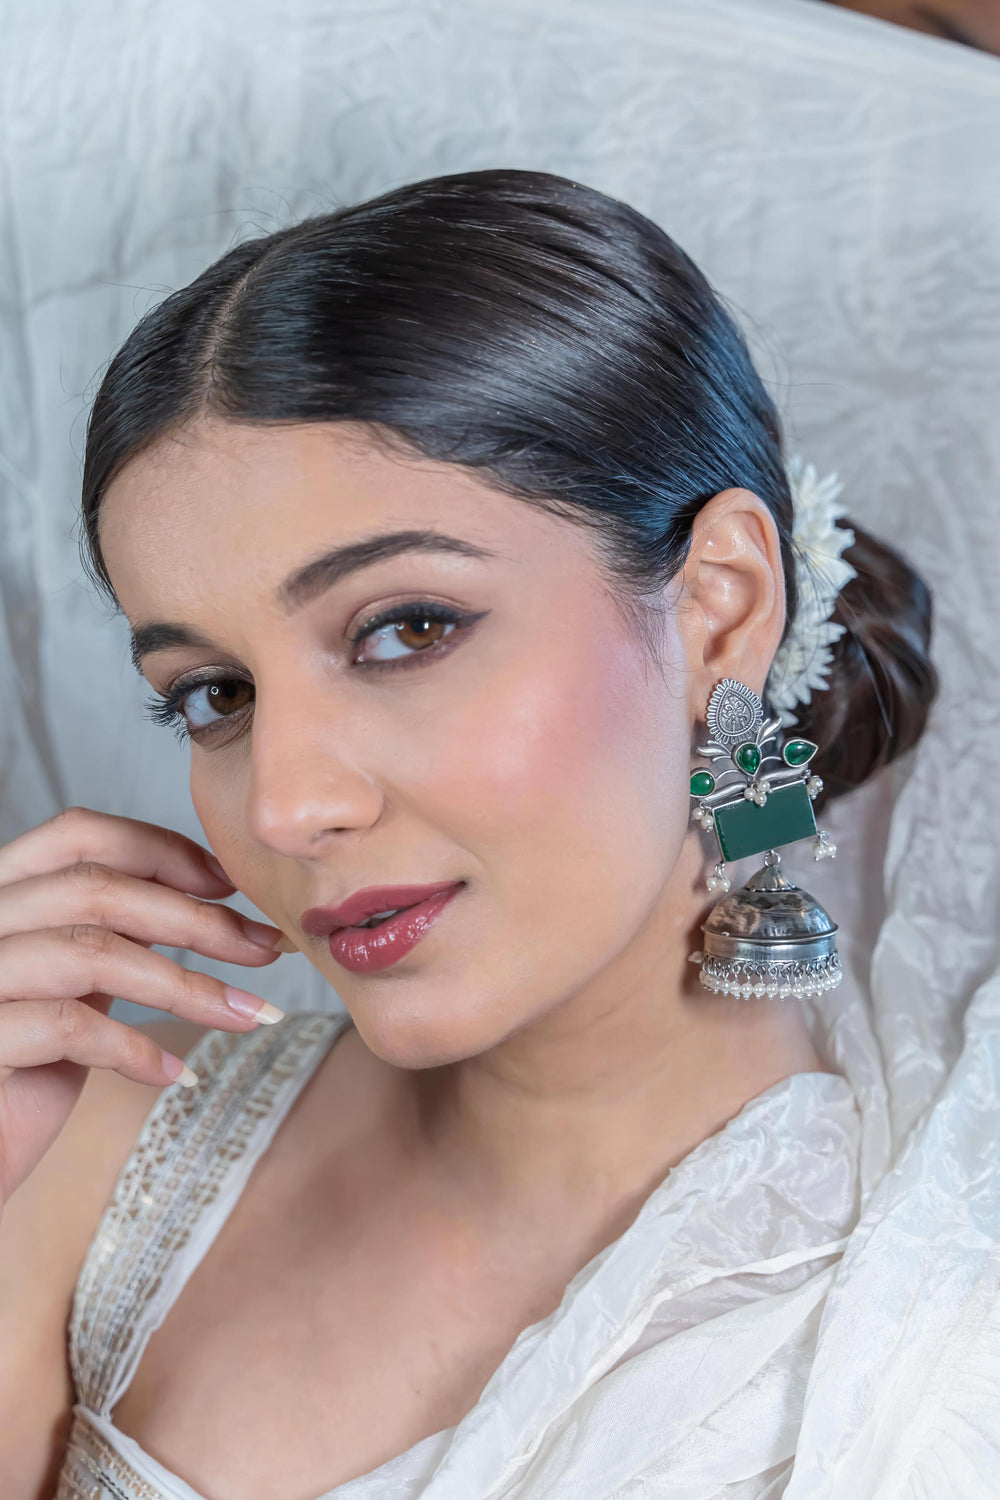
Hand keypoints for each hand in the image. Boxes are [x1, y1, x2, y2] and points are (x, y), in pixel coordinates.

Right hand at [0, 807, 288, 1209]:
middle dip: (197, 918)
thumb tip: (204, 900)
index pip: (78, 835)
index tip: (229, 884)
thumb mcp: (64, 988)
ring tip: (250, 1016)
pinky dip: (136, 1049)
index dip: (161, 851)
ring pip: (93, 952)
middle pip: (98, 889)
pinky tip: (176, 1074)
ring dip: (189, 985)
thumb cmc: (12, 1078)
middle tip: (267, 949)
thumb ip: (107, 937)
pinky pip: (70, 1026)